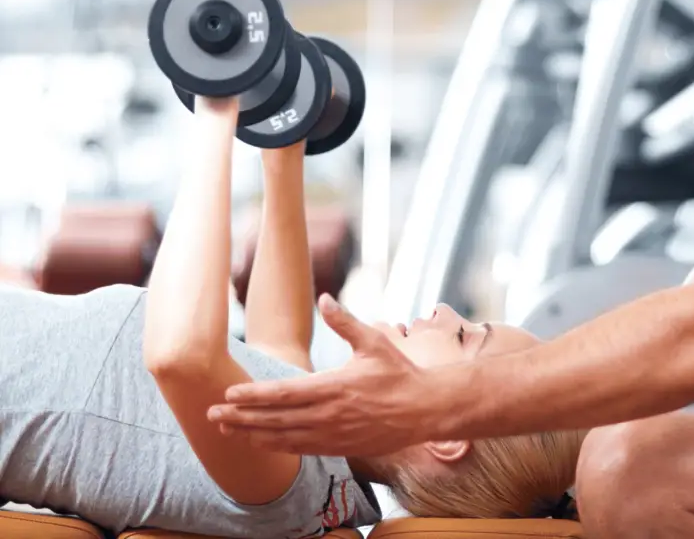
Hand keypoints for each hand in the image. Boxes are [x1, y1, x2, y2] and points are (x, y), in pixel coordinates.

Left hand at [207, 294, 438, 456]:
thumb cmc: (400, 373)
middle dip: (241, 416)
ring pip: (284, 437)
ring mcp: (334, 434)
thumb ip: (345, 323)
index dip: (254, 395)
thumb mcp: (375, 343)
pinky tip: (259, 442)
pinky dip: (277, 446)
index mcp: (335, 387)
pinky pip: (301, 449)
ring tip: (226, 429)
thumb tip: (324, 299)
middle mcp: (330, 414)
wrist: (426, 410)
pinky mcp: (341, 447)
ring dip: (252, 434)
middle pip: (276, 418)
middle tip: (211, 413)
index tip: (229, 392)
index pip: (285, 393)